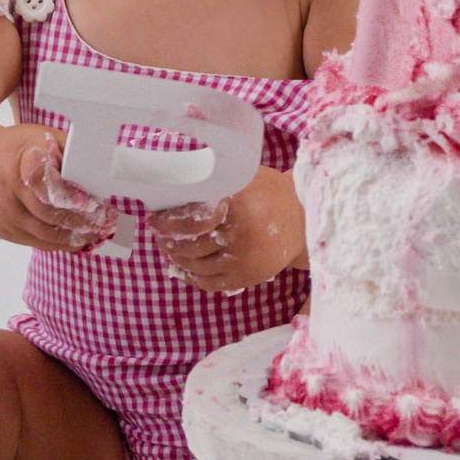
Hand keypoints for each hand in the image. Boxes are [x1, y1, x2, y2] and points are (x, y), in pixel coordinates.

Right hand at [0, 126, 115, 251]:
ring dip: (72, 238)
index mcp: (19, 162)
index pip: (42, 180)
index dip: (68, 194)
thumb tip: (96, 169)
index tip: (91, 202)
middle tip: (103, 224)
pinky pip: (35, 242)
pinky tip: (76, 242)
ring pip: (43, 233)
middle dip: (79, 221)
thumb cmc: (16, 150)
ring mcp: (3, 214)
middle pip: (46, 213)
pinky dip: (59, 244)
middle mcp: (7, 190)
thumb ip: (66, 150)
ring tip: (95, 235)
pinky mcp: (3, 230)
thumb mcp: (40, 138)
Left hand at [146, 166, 303, 292]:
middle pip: (190, 246)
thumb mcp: (243, 175)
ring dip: (178, 260)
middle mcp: (239, 234)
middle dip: (169, 242)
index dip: (168, 223)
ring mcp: (244, 259)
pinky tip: (186, 269)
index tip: (154, 220)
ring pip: (197, 266)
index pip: (190, 221)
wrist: (305, 218)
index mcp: (235, 204)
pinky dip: (194, 278)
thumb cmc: (268, 192)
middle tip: (160, 236)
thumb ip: (214, 181)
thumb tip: (173, 186)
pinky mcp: (248, 277)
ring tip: (171, 250)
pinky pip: (211, 284)